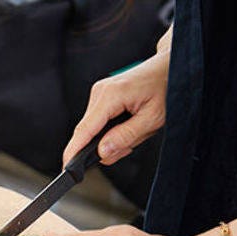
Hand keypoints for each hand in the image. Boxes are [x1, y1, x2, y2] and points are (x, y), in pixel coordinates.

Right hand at [63, 50, 169, 166]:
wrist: (169, 66)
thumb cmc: (165, 87)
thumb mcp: (152, 118)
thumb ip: (126, 137)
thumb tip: (102, 151)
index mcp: (111, 95)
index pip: (84, 130)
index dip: (74, 151)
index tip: (67, 167)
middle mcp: (100, 92)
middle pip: (87, 132)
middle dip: (103, 146)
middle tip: (128, 146)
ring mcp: (99, 93)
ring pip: (93, 128)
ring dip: (110, 137)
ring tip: (134, 130)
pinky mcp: (101, 96)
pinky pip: (98, 121)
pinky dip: (110, 129)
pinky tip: (127, 125)